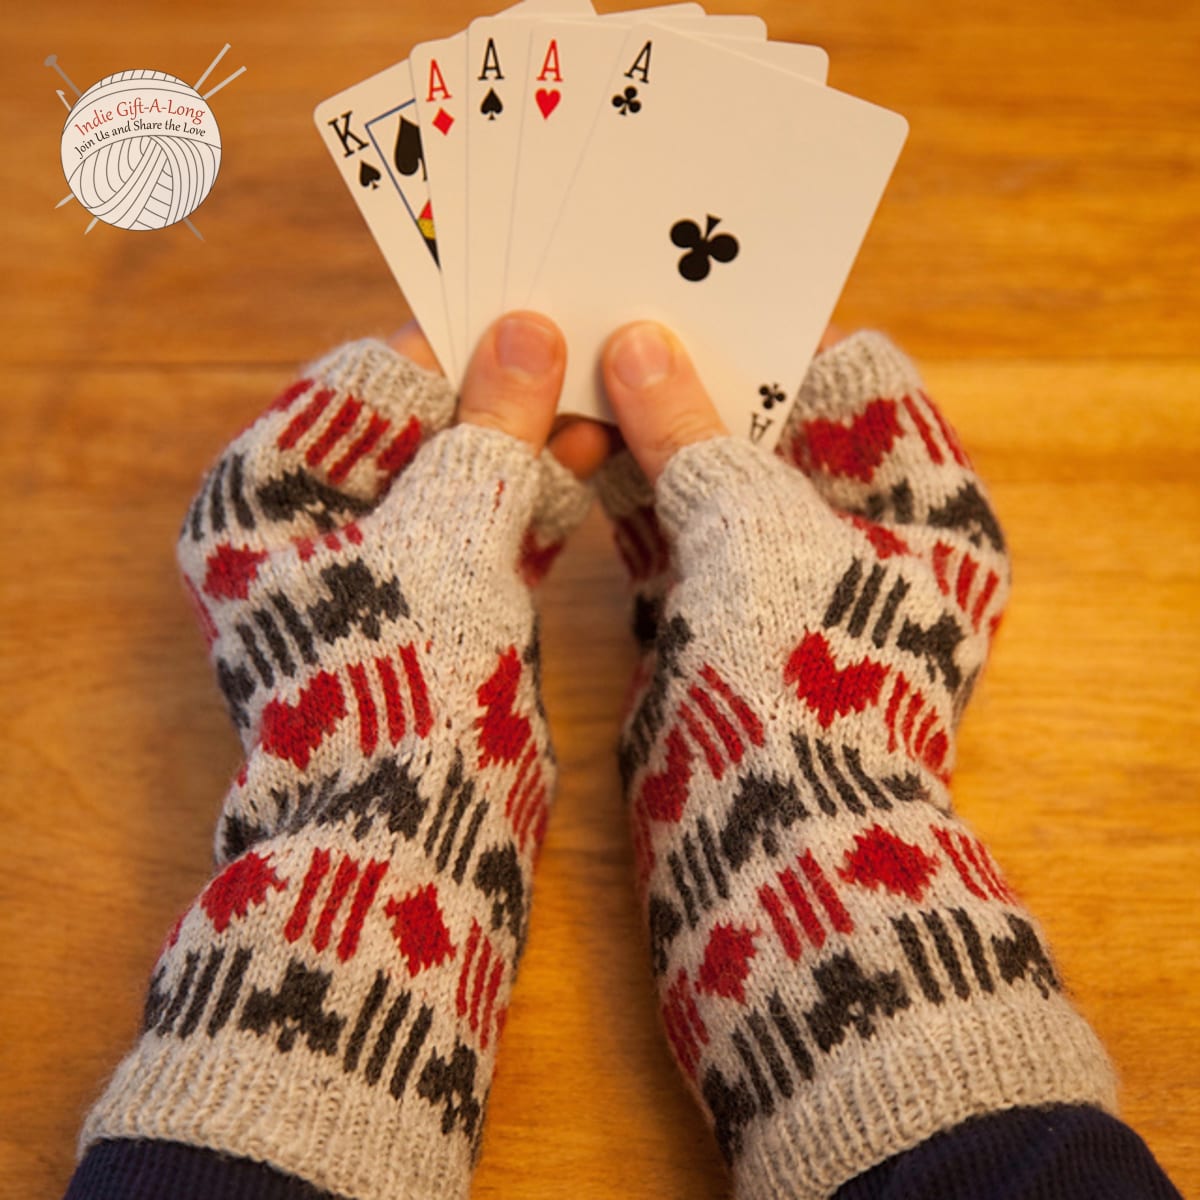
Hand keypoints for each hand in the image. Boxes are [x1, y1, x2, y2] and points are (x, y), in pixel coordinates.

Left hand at [93, 314, 603, 1197]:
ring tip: (606, 422)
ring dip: (527, 454)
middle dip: (504, 405)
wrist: (414, 845)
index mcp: (259, 498)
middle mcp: (302, 532)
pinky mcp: (424, 618)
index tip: (536, 327)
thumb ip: (491, 427)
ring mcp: (369, 578)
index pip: (357, 385)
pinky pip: (477, 538)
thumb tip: (527, 330)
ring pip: (454, 483)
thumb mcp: (450, 533)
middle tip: (590, 372)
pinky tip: (591, 481)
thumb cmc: (406, 680)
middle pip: (412, 432)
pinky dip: (530, 512)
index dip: (450, 354)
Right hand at [591, 322, 1101, 1197]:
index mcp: (923, 501)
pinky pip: (674, 541)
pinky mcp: (725, 625)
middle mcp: (863, 536)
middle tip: (596, 333)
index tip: (681, 305)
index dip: (768, 338)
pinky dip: (625, 505)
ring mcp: (788, 585)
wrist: (771, 853)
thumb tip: (638, 340)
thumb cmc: (797, 676)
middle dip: (682, 387)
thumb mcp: (750, 528)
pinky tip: (562, 459)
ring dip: (641, 442)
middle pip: (769, 427)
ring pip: (711, 482)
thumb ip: (693, 428)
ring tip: (564, 385)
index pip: (854, 375)